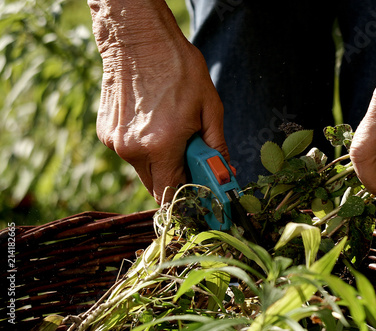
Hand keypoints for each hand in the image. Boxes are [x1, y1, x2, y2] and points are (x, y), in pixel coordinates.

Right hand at [88, 0, 228, 202]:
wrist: (138, 39)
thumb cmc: (179, 69)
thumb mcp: (210, 108)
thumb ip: (216, 147)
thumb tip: (224, 173)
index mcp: (161, 146)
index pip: (170, 195)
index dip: (186, 199)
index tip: (197, 196)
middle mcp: (133, 149)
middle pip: (155, 186)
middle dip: (174, 179)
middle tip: (187, 157)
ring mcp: (115, 142)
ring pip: (142, 169)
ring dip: (158, 161)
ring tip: (168, 130)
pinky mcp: (105, 133)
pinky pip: (129, 152)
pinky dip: (143, 146)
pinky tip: (150, 121)